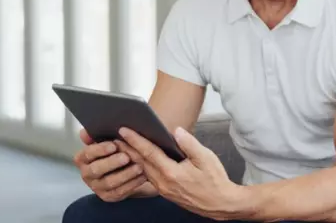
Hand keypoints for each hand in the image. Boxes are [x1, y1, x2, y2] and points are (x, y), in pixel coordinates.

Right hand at [73, 129, 149, 201]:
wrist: (124, 167)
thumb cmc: (115, 149)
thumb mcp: (107, 139)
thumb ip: (97, 134)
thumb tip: (85, 132)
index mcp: (83, 159)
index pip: (87, 154)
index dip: (100, 149)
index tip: (114, 145)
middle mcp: (87, 174)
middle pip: (96, 169)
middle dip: (112, 162)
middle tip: (126, 157)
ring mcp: (97, 187)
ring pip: (109, 182)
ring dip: (125, 174)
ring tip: (139, 166)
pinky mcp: (109, 196)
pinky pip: (120, 191)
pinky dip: (132, 183)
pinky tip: (142, 176)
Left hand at [118, 127, 244, 219]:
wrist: (220, 203)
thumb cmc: (215, 181)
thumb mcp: (206, 158)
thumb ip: (189, 144)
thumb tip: (176, 131)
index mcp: (171, 173)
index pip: (149, 152)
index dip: (135, 140)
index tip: (124, 130)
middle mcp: (163, 183)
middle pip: (140, 162)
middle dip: (127, 148)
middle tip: (115, 136)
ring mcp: (163, 189)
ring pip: (143, 170)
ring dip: (132, 158)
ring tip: (123, 146)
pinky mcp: (165, 192)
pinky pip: (149, 177)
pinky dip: (141, 166)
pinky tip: (139, 161)